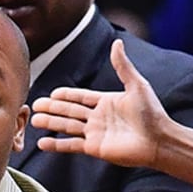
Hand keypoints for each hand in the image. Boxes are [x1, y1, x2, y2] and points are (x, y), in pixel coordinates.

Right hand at [31, 39, 173, 167]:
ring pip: (67, 126)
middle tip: (34, 104)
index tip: (52, 93)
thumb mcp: (137, 85)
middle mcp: (98, 117)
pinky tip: (42, 143)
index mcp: (106, 101)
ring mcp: (95, 133)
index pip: (80, 96)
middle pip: (69, 110)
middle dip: (52, 107)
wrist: (158, 141)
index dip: (66, 94)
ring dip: (51, 123)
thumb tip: (117, 43)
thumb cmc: (152, 113)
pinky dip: (57, 145)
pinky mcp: (95, 148)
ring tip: (34, 120)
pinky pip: (71, 145)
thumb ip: (122, 66)